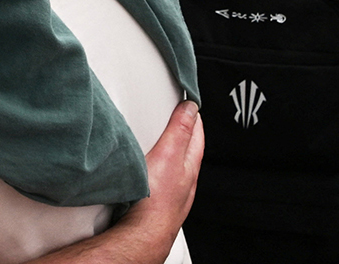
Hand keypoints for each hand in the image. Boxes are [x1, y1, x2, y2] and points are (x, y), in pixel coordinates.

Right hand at [65, 102, 203, 263]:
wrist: (141, 233)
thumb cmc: (156, 200)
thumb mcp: (170, 154)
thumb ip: (180, 130)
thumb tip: (191, 109)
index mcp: (189, 166)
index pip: (197, 135)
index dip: (194, 118)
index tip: (190, 104)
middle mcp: (183, 181)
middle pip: (187, 151)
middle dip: (182, 134)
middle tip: (176, 119)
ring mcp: (170, 193)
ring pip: (173, 167)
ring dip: (168, 152)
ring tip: (159, 142)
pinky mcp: (154, 202)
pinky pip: (159, 180)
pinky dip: (155, 170)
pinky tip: (144, 172)